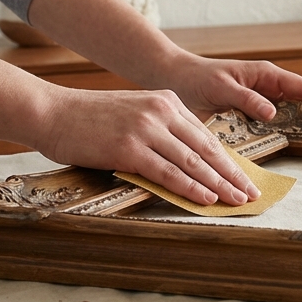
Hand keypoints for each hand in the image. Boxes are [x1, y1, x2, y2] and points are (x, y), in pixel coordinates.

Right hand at [38, 86, 261, 206]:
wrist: (51, 112)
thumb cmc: (88, 119)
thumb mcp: (133, 113)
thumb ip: (159, 130)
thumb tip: (185, 161)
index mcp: (166, 101)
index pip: (205, 135)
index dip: (227, 159)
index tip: (243, 176)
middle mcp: (161, 112)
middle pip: (207, 148)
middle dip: (232, 174)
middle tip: (251, 193)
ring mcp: (146, 129)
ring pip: (193, 162)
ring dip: (219, 184)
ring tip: (236, 200)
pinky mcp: (129, 149)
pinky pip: (168, 172)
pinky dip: (191, 188)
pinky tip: (207, 198)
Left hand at [157, 55, 301, 121]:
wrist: (173, 80)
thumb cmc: (197, 78)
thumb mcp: (222, 86)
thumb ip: (247, 98)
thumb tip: (273, 112)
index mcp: (265, 75)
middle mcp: (267, 88)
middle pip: (300, 102)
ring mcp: (259, 103)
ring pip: (287, 116)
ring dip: (298, 128)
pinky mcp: (249, 117)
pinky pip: (270, 126)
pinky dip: (279, 135)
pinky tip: (284, 148)